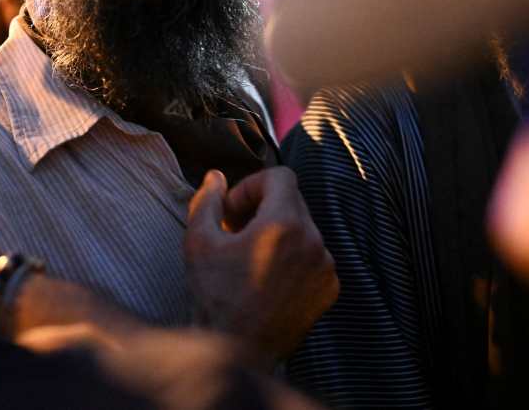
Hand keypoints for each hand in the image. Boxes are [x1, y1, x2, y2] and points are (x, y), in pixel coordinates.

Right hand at [184, 167, 338, 366]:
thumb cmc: (216, 298)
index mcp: (284, 224)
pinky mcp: (329, 288)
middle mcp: (313, 241)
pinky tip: (267, 277)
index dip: (251, 185)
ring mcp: (325, 267)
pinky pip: (313, 255)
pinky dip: (292, 257)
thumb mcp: (198, 242)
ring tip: (249, 257)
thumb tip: (216, 178)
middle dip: (262, 208)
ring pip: (303, 228)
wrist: (239, 351)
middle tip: (235, 232)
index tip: (233, 210)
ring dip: (277, 232)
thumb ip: (207, 201)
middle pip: (292, 200)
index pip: (280, 176)